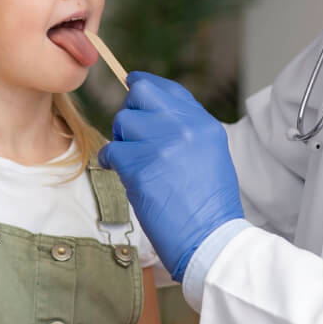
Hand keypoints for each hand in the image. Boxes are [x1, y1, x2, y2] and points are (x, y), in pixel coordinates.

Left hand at [98, 72, 243, 280]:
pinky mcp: (141, 168)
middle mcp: (183, 128)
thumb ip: (183, 129)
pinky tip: (124, 175)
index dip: (144, 86)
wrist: (210, 238)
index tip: (132, 85)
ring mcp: (161, 145)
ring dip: (121, 142)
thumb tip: (151, 113)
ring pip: (122, 123)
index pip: (166, 88)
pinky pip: (112, 152)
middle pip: (139, 97)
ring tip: (133, 164)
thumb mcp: (208, 153)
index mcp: (202, 124)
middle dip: (129, 114)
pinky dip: (112, 163)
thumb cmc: (207, 204)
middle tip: (131, 138)